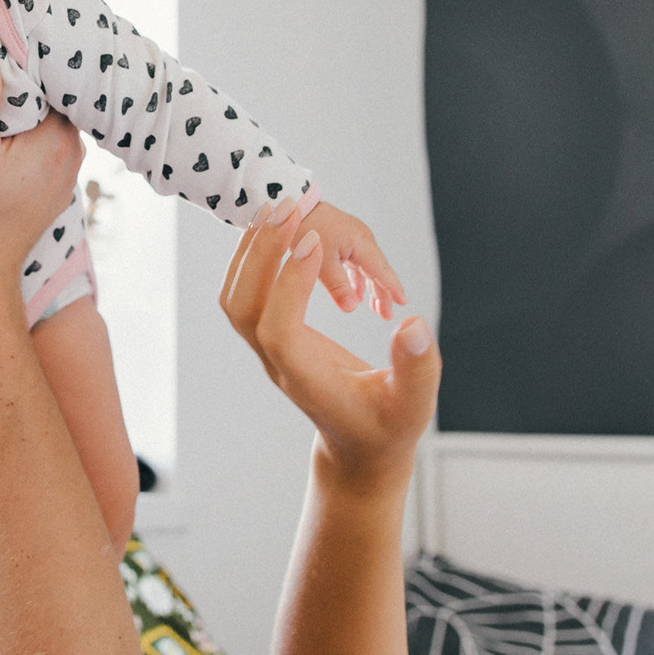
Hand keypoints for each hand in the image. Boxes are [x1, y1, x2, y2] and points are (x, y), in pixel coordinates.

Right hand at [0, 48, 84, 297]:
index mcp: (59, 139)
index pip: (51, 77)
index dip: (22, 58)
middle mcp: (71, 153)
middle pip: (47, 97)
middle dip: (18, 82)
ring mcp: (61, 172)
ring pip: (41, 121)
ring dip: (16, 109)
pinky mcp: (46, 186)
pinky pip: (37, 143)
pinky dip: (18, 134)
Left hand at [220, 204, 439, 491]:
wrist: (360, 447)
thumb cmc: (388, 427)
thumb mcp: (414, 404)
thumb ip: (417, 369)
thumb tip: (412, 325)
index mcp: (307, 378)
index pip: (279, 329)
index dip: (290, 285)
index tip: (314, 242)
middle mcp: (277, 362)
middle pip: (244, 308)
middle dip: (260, 255)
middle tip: (288, 207)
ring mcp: (268, 350)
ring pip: (236, 299)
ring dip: (252, 251)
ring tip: (279, 208)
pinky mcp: (271, 337)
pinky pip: (246, 294)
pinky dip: (253, 259)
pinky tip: (276, 230)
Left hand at [302, 200, 407, 319]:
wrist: (293, 204)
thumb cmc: (305, 227)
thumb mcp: (321, 261)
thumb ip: (338, 286)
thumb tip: (351, 308)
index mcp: (360, 242)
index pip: (382, 270)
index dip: (393, 288)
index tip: (403, 302)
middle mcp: (361, 239)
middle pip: (378, 270)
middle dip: (384, 293)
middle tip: (387, 315)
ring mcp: (353, 238)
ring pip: (368, 267)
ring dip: (372, 287)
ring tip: (377, 308)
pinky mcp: (343, 239)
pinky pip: (357, 262)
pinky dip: (359, 279)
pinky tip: (357, 293)